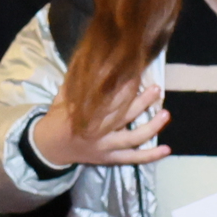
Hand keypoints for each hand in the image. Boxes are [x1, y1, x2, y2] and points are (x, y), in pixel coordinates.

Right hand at [36, 84, 168, 168]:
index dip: (124, 86)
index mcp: (84, 114)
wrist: (49, 147)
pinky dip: (150, 156)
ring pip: (131, 138)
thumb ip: (79, 81)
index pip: (108, 99)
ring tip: (165, 114)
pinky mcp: (109, 159)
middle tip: (156, 89)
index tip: (137, 74)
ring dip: (150, 127)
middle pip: (122, 116)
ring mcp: (104, 147)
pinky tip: (166, 149)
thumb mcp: (64, 96)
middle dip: (141, 102)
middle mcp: (96, 131)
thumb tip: (94, 57)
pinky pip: (132, 159)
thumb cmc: (59, 117)